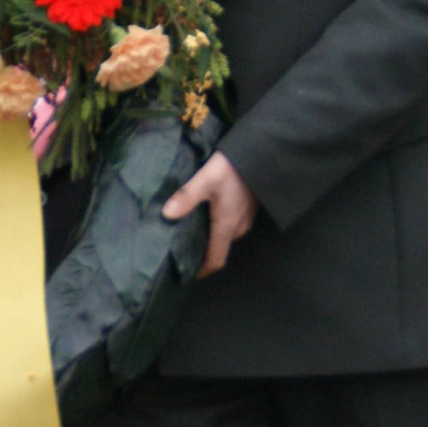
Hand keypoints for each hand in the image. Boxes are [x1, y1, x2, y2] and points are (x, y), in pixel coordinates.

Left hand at [162, 152, 258, 277]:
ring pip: (226, 235)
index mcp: (227, 226)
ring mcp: (246, 218)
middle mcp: (239, 227)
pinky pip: (232, 224)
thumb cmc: (232, 168)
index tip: (187, 274)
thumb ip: (186, 197)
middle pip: (220, 247)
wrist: (261, 153)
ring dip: (211, 236)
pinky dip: (219, 225)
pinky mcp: (250, 207)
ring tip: (192, 228)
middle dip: (203, 251)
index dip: (203, 270)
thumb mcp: (205, 179)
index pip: (216, 259)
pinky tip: (208, 213)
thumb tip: (166, 214)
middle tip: (182, 246)